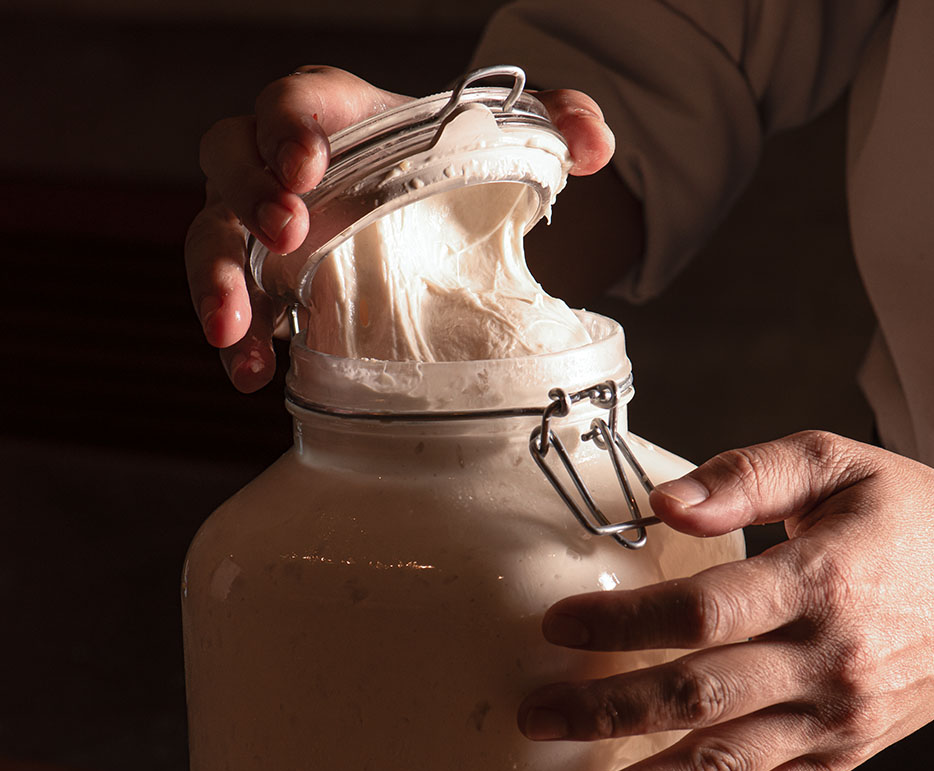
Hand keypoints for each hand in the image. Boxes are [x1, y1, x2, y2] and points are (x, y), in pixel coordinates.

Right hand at [184, 67, 614, 390]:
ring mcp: (266, 232)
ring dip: (215, 280)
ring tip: (235, 328)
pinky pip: (235, 311)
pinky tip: (254, 378)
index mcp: (341, 118)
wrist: (437, 228)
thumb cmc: (456, 173)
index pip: (296, 102)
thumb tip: (593, 143)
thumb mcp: (512, 144)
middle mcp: (287, 169)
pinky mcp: (270, 290)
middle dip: (250, 192)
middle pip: (232, 160)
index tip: (308, 162)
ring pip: (212, 238)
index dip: (290, 125)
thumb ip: (556, 124)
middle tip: (288, 228)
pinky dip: (237, 347)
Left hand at [521, 431, 933, 770]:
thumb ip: (747, 476)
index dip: (624, 623)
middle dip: (607, 714)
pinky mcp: (845, 754)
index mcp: (818, 580)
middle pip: (698, 696)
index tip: (557, 627)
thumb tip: (663, 503)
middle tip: (533, 721)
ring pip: (725, 767)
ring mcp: (835, 717)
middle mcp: (825, 659)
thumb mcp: (835, 464)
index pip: (702, 612)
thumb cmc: (910, 517)